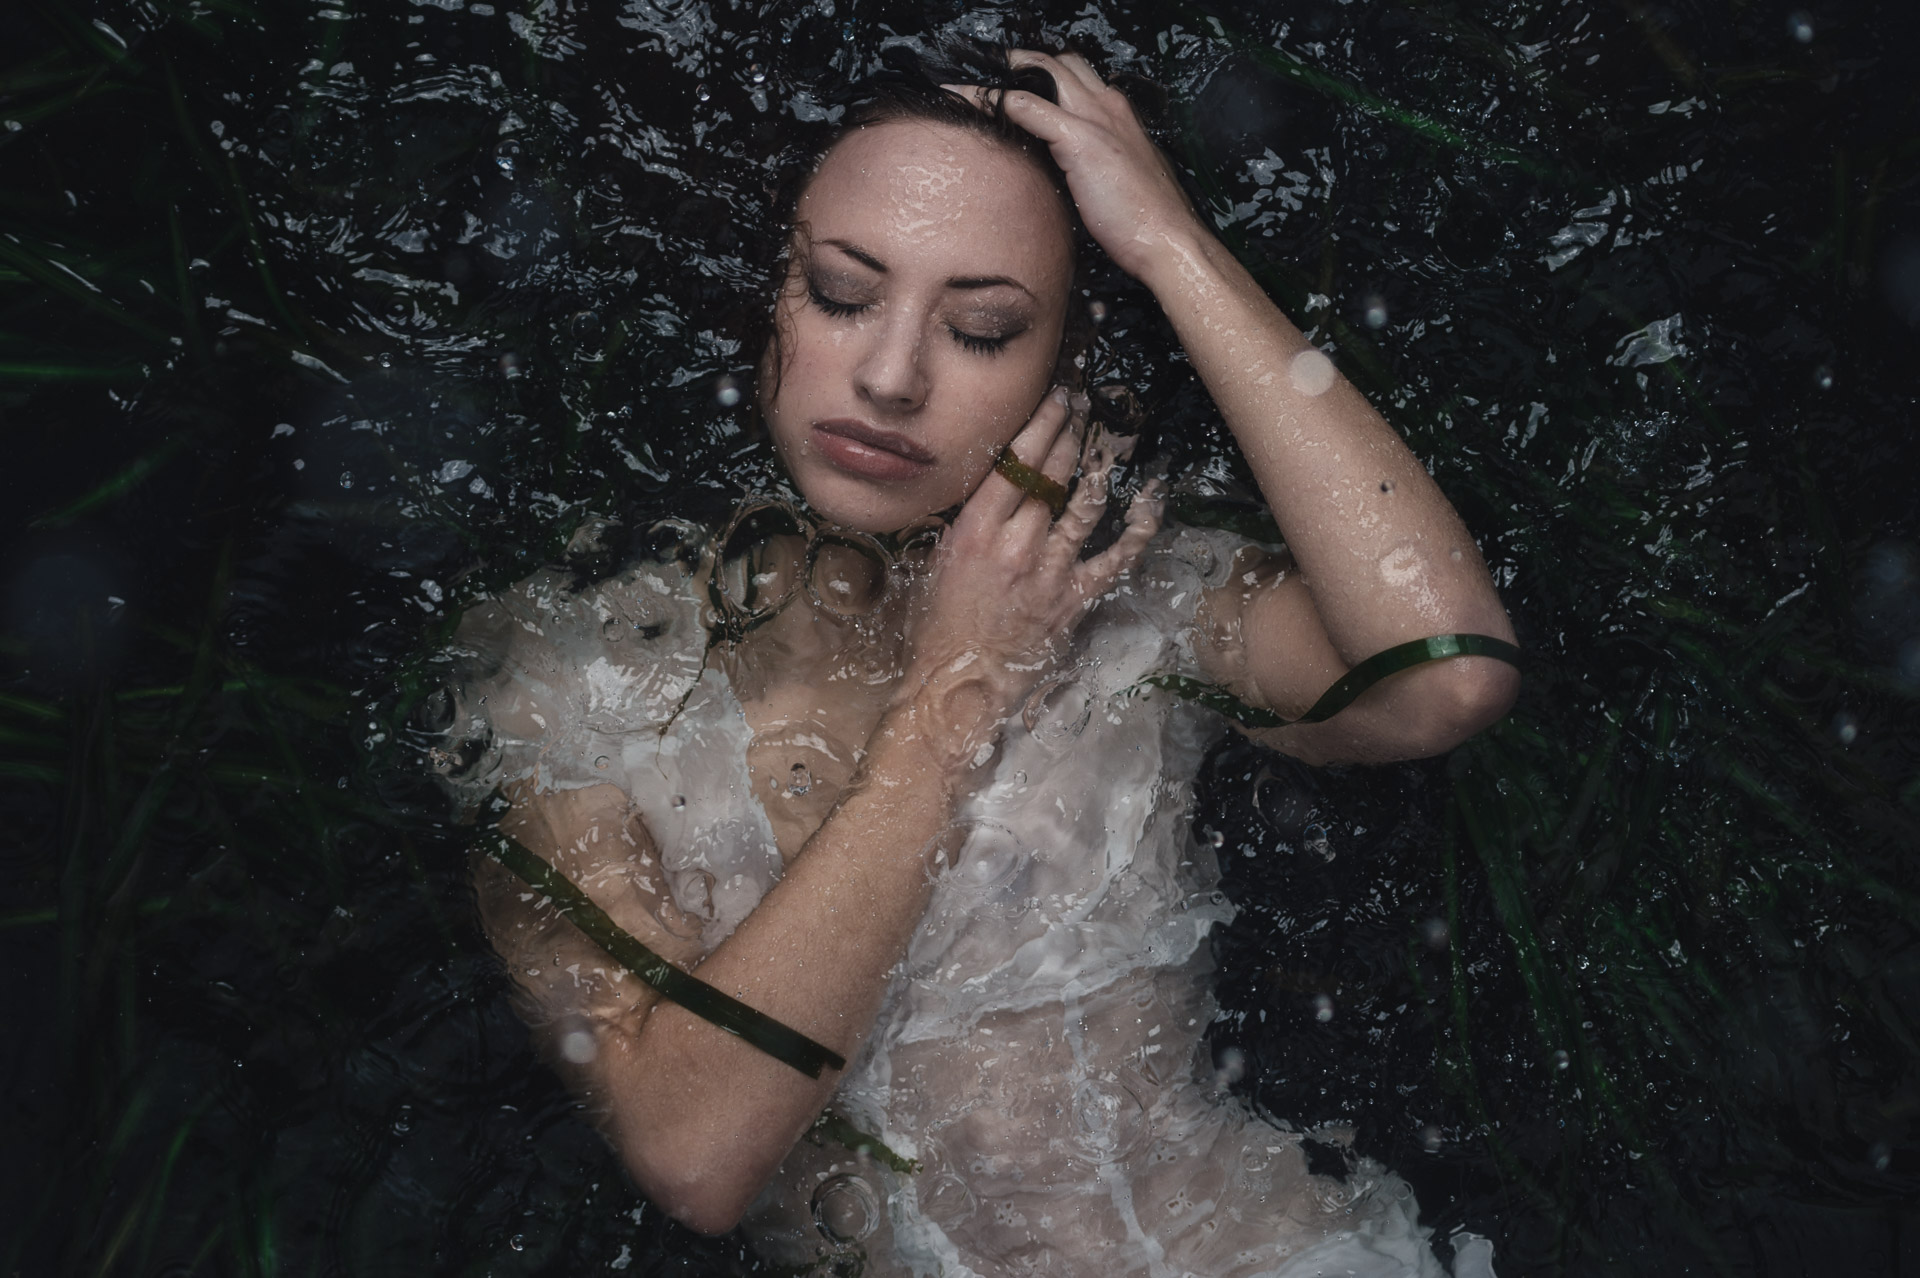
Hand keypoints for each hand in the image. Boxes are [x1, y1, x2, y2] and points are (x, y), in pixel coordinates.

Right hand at [893, 387, 1161, 767]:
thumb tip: (996, 484)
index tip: (1056, 399)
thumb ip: (971, 520)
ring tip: (1105, 443)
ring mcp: (1048, 572)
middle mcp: (1014, 545)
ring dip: (1097, 469)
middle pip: (1051, 475)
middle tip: (1083, 409)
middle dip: (1071, 434)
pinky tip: (1150, 500)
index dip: (1041, 424)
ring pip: (1083, 505)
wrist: (957, 682)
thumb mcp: (940, 559)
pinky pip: (1116, 558)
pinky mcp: (1074, 600)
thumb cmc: (940, 624)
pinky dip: (1138, 528)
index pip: (1014, 461)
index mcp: (974, 531)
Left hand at [947, 50, 1203, 280]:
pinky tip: (976, 106)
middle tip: (990, 76)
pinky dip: (999, 101)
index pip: (1078, 75)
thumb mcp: (1117, 179)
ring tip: (969, 85)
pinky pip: (1030, 107)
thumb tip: (1062, 170)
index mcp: (1120, 114)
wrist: (1168, 239)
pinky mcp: (1080, 139)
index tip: (1019, 85)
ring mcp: (1095, 119)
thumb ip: (1092, 163)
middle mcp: (1108, 106)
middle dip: (1025, 62)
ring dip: (1007, 73)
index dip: (1046, 75)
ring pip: (1044, 72)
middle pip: (1062, 62)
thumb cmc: (1145, 218)